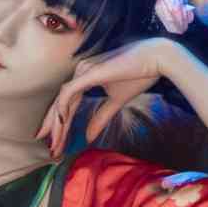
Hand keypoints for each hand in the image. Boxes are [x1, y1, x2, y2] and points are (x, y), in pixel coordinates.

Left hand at [35, 37, 181, 157]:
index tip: (55, 142)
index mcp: (85, 77)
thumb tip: (88, 138)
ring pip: (62, 101)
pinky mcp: (89, 72)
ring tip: (55, 143)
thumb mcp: (116, 102)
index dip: (60, 124)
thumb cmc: (139, 75)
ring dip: (58, 124)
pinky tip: (61, 123)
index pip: (67, 104)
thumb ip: (101, 118)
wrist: (157, 58)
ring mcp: (83, 71)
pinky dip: (63, 107)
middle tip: (50, 148)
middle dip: (54, 128)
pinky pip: (70, 92)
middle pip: (60, 103)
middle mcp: (80, 72)